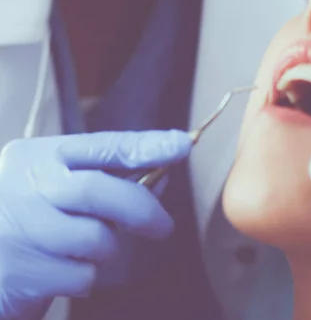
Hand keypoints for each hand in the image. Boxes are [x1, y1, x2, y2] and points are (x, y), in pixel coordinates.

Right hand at [0, 130, 191, 319]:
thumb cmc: (30, 222)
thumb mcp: (61, 190)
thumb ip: (106, 181)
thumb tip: (162, 178)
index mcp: (36, 156)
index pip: (103, 145)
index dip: (147, 145)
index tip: (183, 145)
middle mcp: (21, 184)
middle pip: (98, 190)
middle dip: (140, 209)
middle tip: (164, 227)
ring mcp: (16, 228)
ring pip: (94, 237)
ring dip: (107, 249)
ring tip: (86, 250)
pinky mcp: (18, 271)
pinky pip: (80, 274)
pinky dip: (85, 276)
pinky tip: (62, 271)